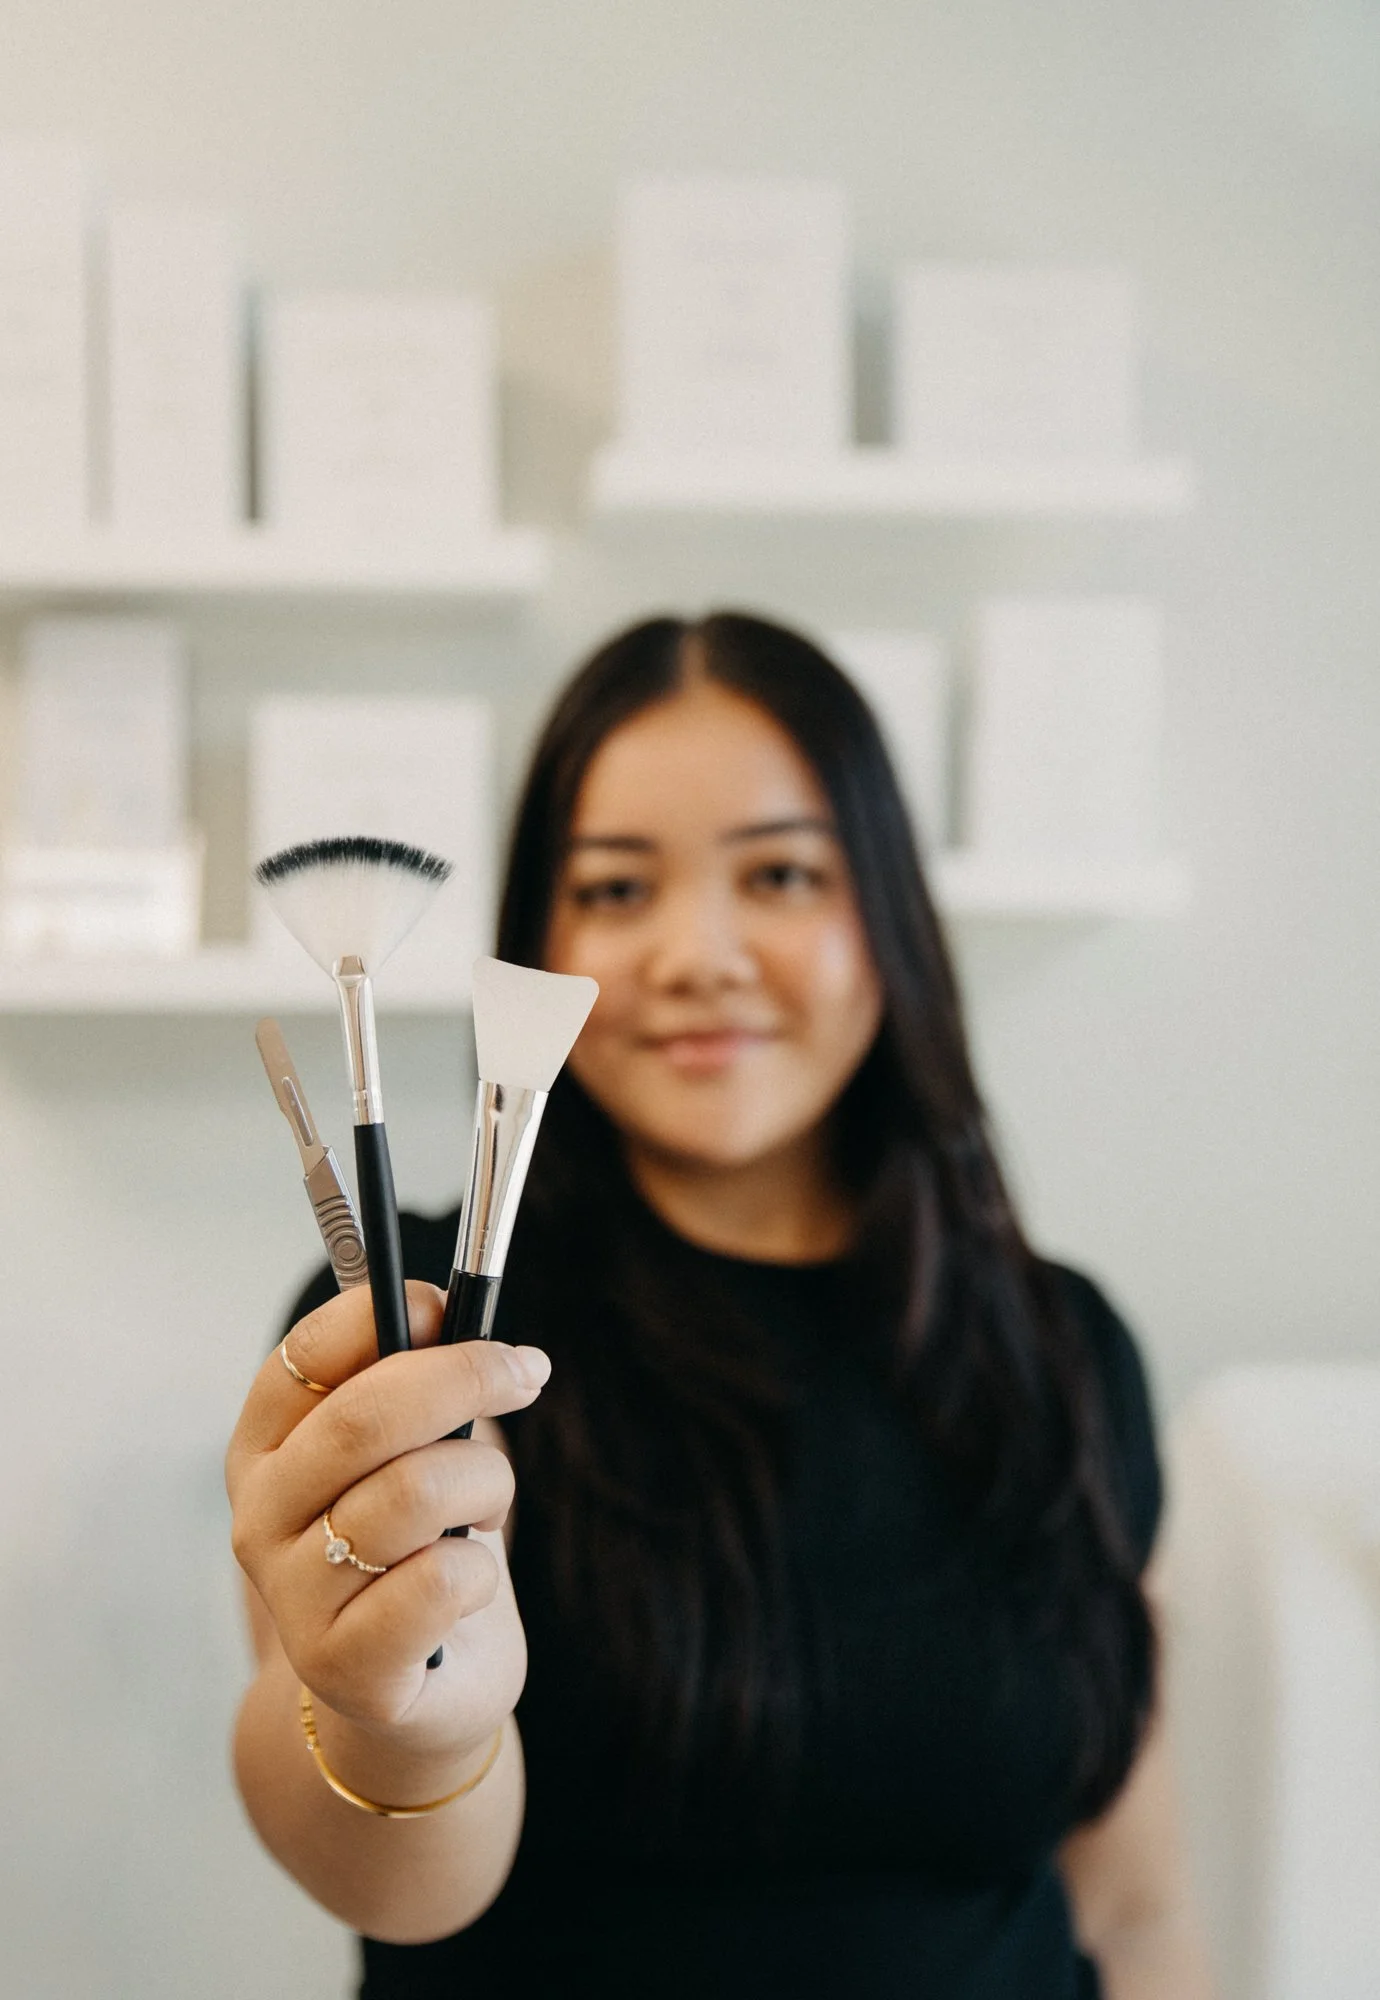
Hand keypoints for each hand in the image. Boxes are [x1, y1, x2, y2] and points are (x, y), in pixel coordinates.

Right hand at [226, 1281, 548, 1766]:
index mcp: (264, 1449)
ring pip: (414, 1492)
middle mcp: (260, 1517)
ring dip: (485, 1483)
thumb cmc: (418, 1551)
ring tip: (487, 1504)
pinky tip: (469, 1584)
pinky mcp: (343, 1666)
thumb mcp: (406, 1455)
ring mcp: (294, 1597)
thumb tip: (447, 1309)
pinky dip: (480, 1570)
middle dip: (464, 1377)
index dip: (380, 1315)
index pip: (302, 1357)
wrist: (420, 1694)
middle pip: (364, 1418)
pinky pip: (440, 1581)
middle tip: (525, 1372)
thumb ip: (411, 1385)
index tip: (448, 1306)